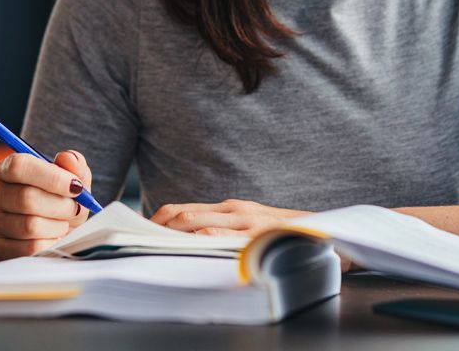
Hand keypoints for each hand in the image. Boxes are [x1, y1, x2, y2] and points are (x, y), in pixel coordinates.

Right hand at [0, 150, 92, 259]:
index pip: (19, 166)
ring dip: (57, 225)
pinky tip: (54, 237)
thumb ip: (73, 165)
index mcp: (5, 170)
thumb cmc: (59, 200)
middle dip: (60, 205)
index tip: (76, 186)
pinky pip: (29, 248)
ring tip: (63, 223)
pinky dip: (50, 243)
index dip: (51, 176)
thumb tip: (66, 158)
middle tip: (74, 208)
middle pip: (26, 198)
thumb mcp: (71, 180)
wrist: (51, 232)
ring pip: (29, 226)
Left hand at [149, 198, 310, 235]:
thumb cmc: (283, 235)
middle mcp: (234, 210)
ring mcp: (244, 222)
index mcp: (229, 208)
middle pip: (181, 215)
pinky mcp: (253, 235)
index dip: (155, 221)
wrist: (324, 233)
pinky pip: (216, 236)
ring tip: (148, 247)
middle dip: (154, 229)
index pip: (181, 210)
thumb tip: (188, 241)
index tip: (137, 235)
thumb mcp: (251, 226)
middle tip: (134, 243)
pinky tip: (181, 252)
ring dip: (168, 235)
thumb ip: (225, 229)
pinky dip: (195, 243)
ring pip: (194, 223)